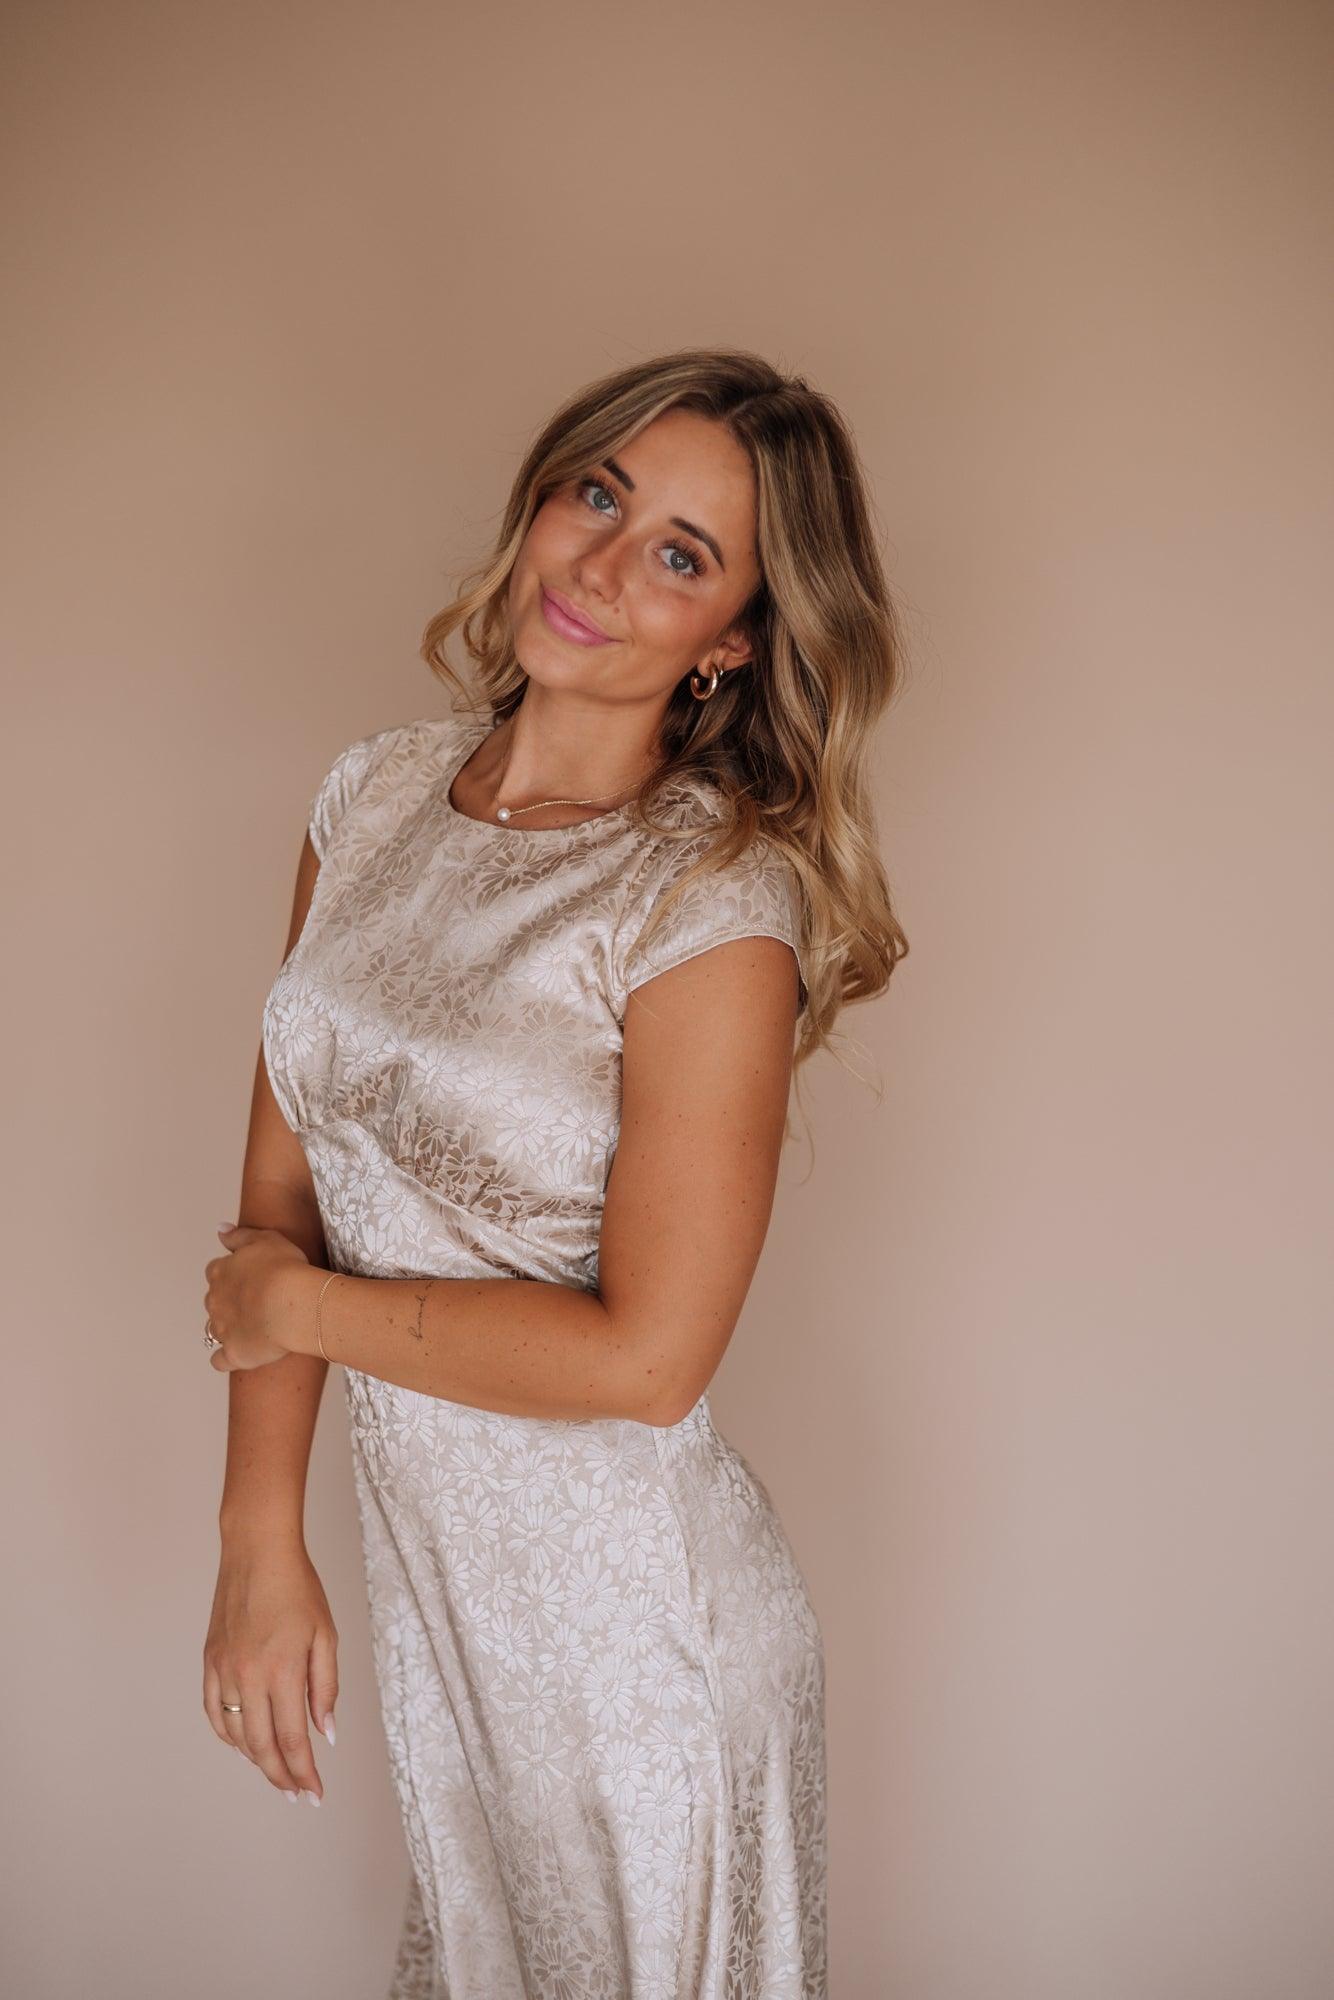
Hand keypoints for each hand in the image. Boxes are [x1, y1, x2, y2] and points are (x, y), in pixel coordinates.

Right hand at [203, 1540, 338, 1804]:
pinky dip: (229, 1736)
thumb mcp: (325, 1635)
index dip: (303, 1772)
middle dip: (281, 1776)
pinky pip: (215, 1713)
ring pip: (236, 1735)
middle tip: (297, 1793)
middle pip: (261, 1746)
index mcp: (281, 1670)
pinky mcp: (210, 1663)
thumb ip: (325, 1688)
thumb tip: (325, 1734)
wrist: (257, 1552)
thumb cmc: (298, 1589)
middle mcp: (248, 1676)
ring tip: (277, 1771)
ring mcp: (224, 1671)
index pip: (291, 1739)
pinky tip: (245, 1743)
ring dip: (257, 1760)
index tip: (314, 1793)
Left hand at [205, 1224, 310, 1371]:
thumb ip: (238, 1235)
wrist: (294, 1304)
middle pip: (215, 1300)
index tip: (251, 1277)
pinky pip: (220, 1360)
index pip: (217, 1271)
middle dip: (229, 1301)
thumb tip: (220, 1230)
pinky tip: (237, 1354)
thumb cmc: (284, 1268)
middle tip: (256, 1301)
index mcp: (220, 1272)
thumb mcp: (264, 1238)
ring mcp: (222, 1329)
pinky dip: (225, 1358)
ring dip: (228, 1328)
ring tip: (253, 1327)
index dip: (233, 1274)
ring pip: (216, 1329)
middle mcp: (215, 1300)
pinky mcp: (234, 1353)